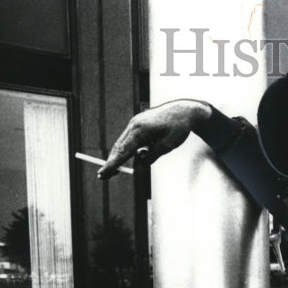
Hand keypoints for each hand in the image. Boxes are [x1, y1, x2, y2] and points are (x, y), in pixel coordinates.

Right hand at [97, 99, 215, 180]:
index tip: (103, 173)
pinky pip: (131, 139)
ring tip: (119, 168)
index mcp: (140, 130)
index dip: (113, 164)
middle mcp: (134, 125)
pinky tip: (142, 152)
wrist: (185, 111)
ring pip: (124, 143)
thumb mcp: (166, 146)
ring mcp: (135, 123)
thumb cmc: (178, 128)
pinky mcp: (139, 123)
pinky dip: (131, 149)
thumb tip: (138, 166)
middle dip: (112, 162)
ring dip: (122, 156)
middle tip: (103, 176)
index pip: (123, 151)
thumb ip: (150, 157)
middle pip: (119, 147)